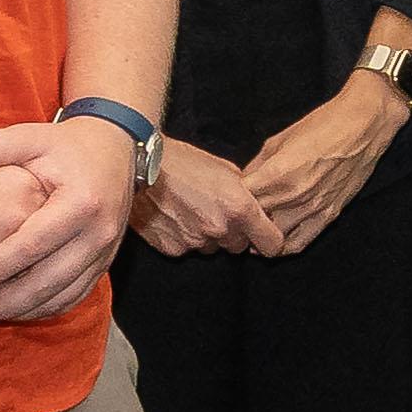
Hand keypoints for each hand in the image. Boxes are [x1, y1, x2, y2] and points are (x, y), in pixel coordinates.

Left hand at [0, 114, 140, 322]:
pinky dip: (48, 308)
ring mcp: (107, 250)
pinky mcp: (107, 260)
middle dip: (10, 299)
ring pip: (66, 294)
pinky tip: (18, 308)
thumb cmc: (65, 145)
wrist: (116, 148)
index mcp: (80, 202)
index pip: (34, 245)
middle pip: (51, 279)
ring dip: (27, 309)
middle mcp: (99, 231)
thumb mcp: (28, 137)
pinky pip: (78, 294)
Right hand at [135, 139, 280, 258]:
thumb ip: (246, 192)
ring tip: (193, 211)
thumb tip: (257, 205)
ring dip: (208, 236)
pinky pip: (187, 249)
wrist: (139, 166)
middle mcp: (221, 230)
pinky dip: (184, 238)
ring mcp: (196, 242)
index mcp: (240, 209)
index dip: (270, 240)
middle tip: (218, 213)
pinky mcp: (173, 249)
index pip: (272, 244)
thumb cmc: (182, 162)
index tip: (265, 236)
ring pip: (212, 248)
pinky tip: (176, 217)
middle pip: (239, 246)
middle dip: (234, 234)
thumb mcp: (225, 169)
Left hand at [240, 72, 405, 254]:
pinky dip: (283, 247)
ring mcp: (312, 208)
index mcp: (275, 174)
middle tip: (234, 218)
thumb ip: (257, 167)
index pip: (239, 201)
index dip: (228, 202)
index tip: (225, 201)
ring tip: (254, 228)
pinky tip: (276, 239)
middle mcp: (292, 196)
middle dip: (240, 221)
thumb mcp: (278, 140)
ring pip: (273, 239)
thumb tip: (242, 184)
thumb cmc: (322, 126)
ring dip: (260, 235)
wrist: (364, 125)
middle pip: (252, 222)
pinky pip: (300, 243)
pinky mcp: (329, 215)